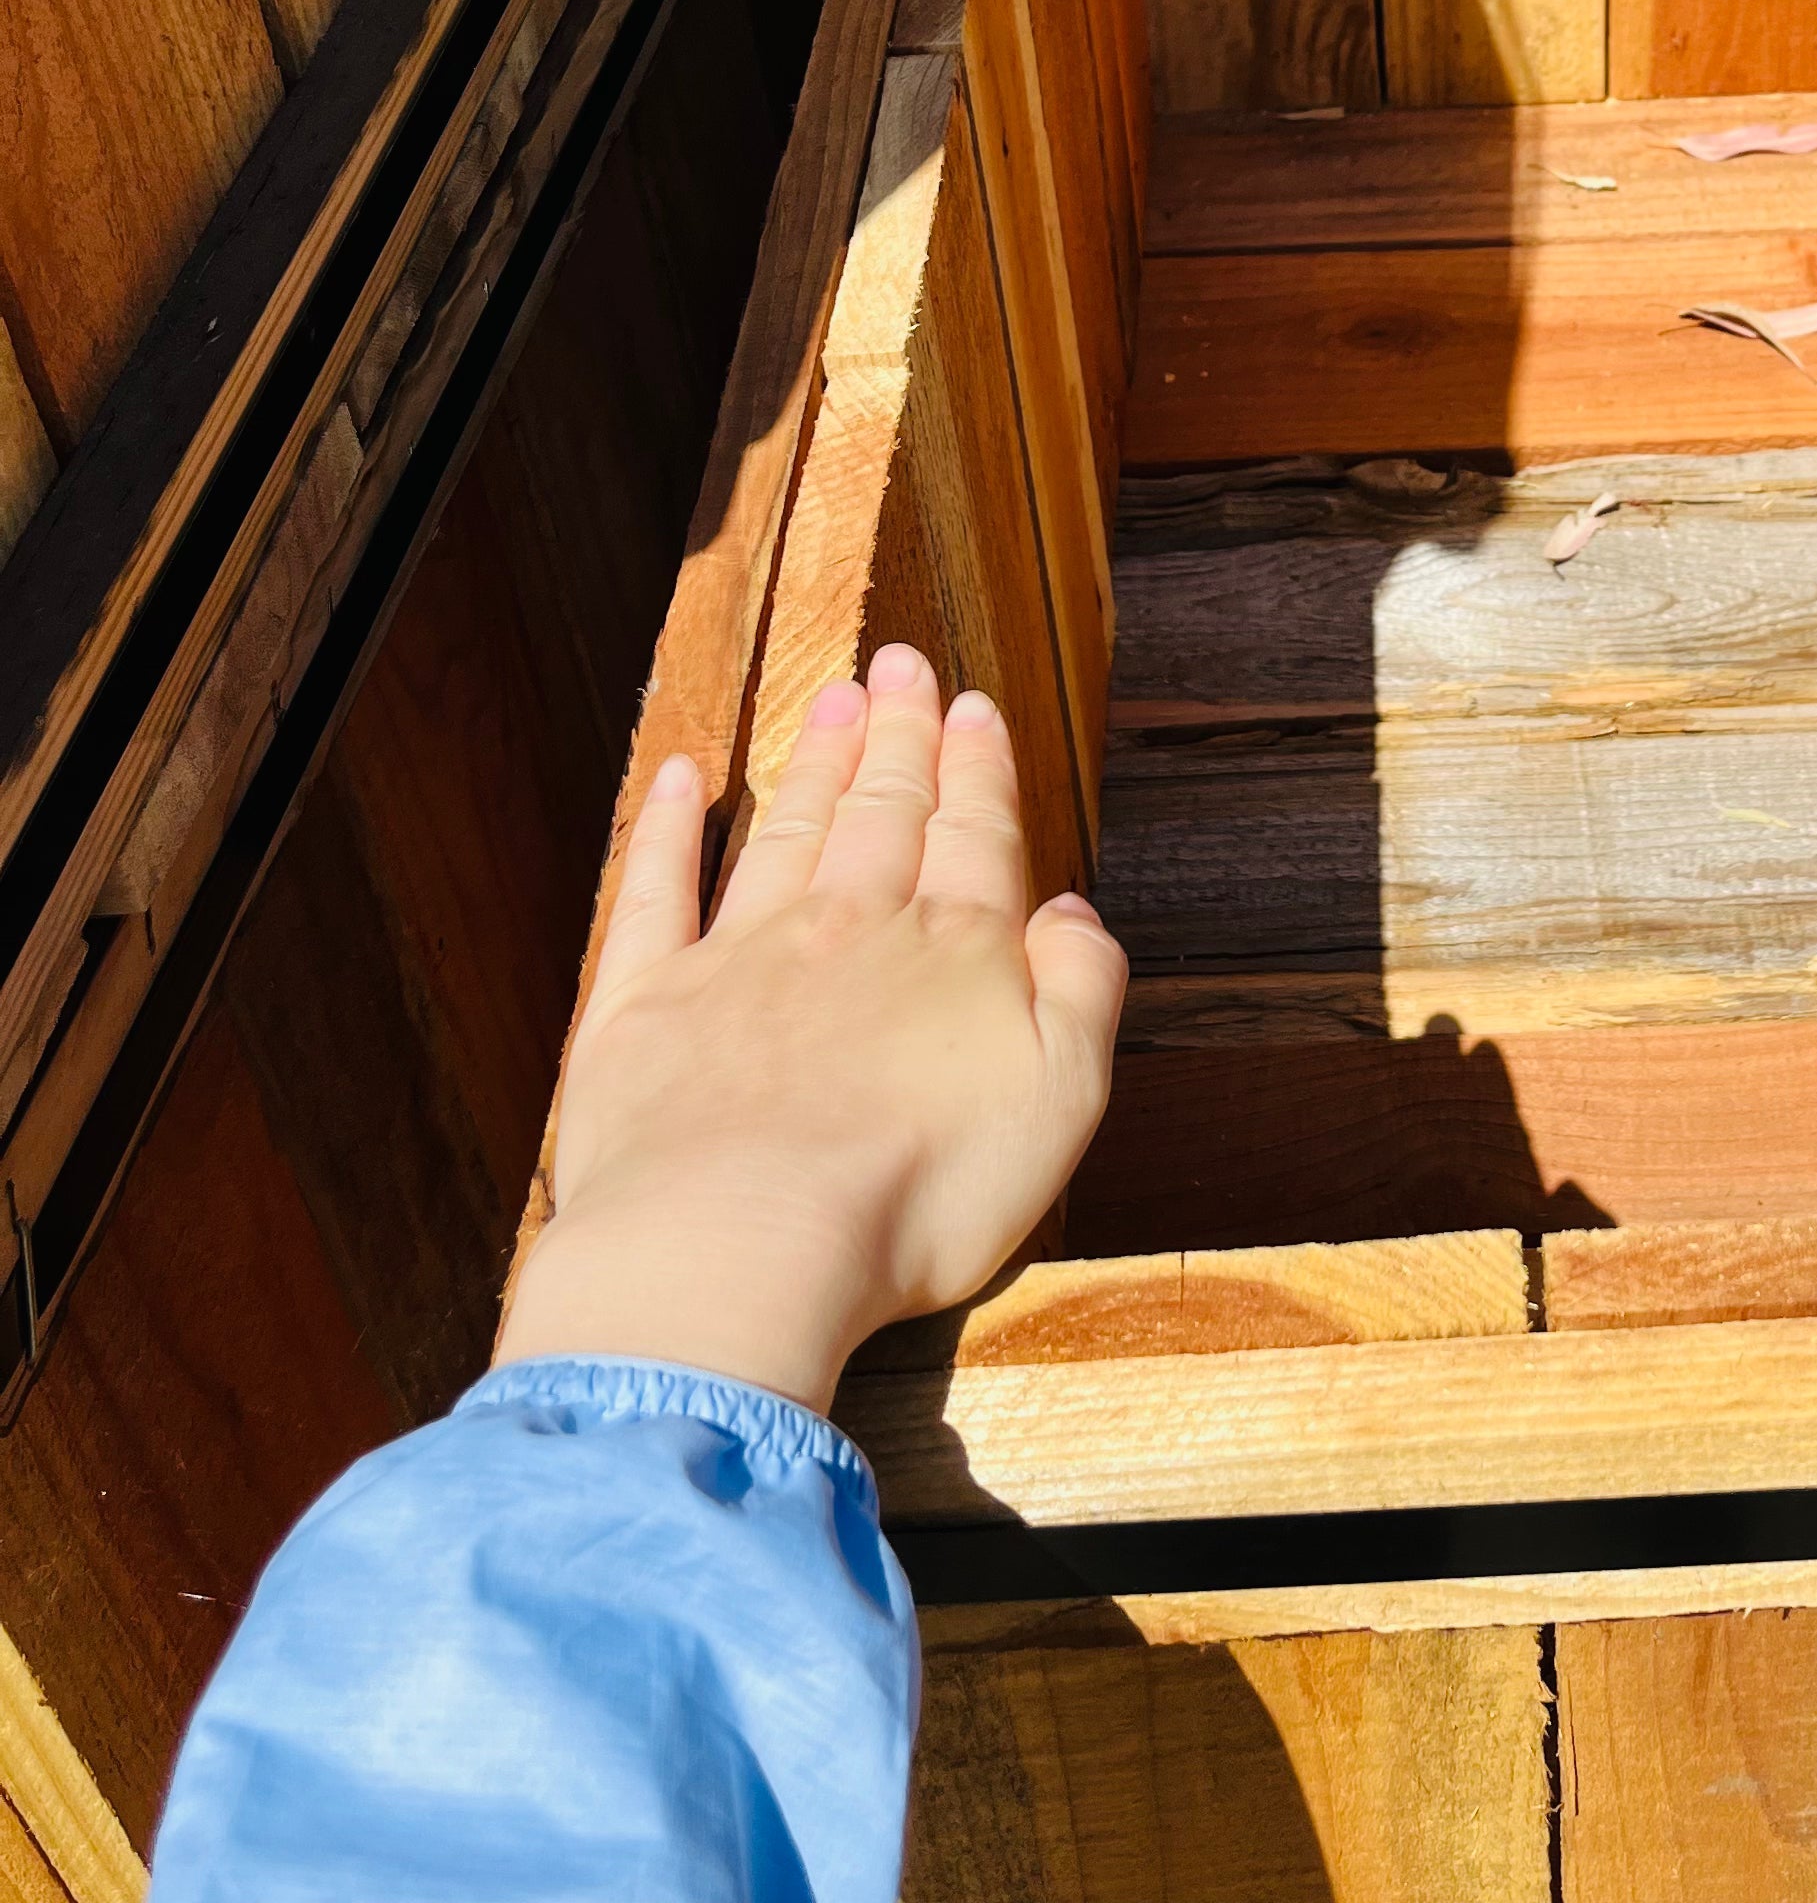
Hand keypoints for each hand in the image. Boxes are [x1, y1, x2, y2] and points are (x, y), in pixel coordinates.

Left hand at [497, 644, 1125, 1411]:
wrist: (738, 1245)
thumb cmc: (918, 1192)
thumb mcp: (1062, 1099)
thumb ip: (1081, 991)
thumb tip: (1072, 911)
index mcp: (952, 951)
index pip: (972, 833)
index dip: (977, 766)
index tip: (973, 706)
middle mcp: (847, 928)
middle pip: (880, 812)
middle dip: (898, 735)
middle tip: (898, 664)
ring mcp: (738, 958)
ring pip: (785, 832)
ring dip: (814, 762)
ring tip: (832, 700)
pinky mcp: (643, 1005)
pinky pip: (654, 892)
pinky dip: (665, 830)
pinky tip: (679, 780)